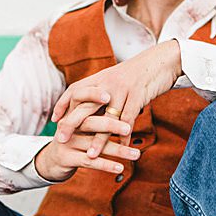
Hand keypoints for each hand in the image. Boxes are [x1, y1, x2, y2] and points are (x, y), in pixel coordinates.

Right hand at [33, 101, 140, 181]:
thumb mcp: (83, 121)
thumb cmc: (75, 137)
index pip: (82, 98)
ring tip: (136, 154)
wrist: (51, 159)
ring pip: (94, 145)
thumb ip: (98, 110)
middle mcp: (68, 125)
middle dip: (110, 125)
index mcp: (73, 111)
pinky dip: (106, 165)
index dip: (94, 96)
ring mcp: (67, 142)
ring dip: (117, 150)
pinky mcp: (67, 158)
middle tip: (128, 128)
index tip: (110, 96)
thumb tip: (126, 98)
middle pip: (90, 123)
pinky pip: (90, 162)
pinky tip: (121, 168)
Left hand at [49, 41, 183, 166]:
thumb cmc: (139, 73)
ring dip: (98, 139)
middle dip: (71, 124)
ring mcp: (122, 90)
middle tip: (61, 139)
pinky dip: (124, 135)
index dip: (63, 104)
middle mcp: (107, 83)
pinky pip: (128, 119)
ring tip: (90, 155)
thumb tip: (91, 105)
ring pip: (106, 118)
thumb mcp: (116, 78)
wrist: (160, 61)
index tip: (54, 120)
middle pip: (84, 105)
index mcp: (100, 78)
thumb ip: (103, 90)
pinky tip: (121, 148)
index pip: (74, 90)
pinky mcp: (137, 96)